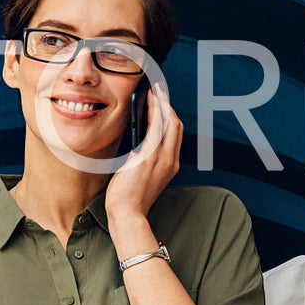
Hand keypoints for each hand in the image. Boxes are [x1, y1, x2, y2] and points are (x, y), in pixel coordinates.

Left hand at [106, 85, 181, 221]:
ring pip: (169, 122)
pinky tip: (148, 100)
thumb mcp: (141, 177)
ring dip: (163, 103)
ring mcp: (163, 158)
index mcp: (170, 166)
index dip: (170, 117)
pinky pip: (156, 127)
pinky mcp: (150, 156)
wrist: (128, 214)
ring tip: (155, 90)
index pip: (175, 135)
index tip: (163, 104)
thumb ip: (144, 160)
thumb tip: (137, 145)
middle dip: (169, 105)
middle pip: (176, 125)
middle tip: (160, 90)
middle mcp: (171, 160)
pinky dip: (154, 110)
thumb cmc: (129, 199)